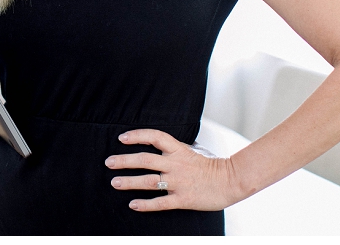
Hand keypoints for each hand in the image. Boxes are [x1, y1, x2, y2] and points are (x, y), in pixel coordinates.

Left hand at [106, 129, 242, 211]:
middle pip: (145, 160)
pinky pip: (161, 202)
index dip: (137, 136)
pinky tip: (133, 204)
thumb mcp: (191, 151)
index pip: (155, 137)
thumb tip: (155, 146)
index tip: (122, 138)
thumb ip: (173, 150)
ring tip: (114, 182)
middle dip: (124, 161)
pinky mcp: (183, 199)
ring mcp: (179, 182)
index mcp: (178, 150)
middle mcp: (176, 164)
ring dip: (130, 181)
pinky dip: (145, 204)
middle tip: (109, 162)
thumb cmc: (211, 166)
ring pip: (149, 181)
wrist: (231, 181)